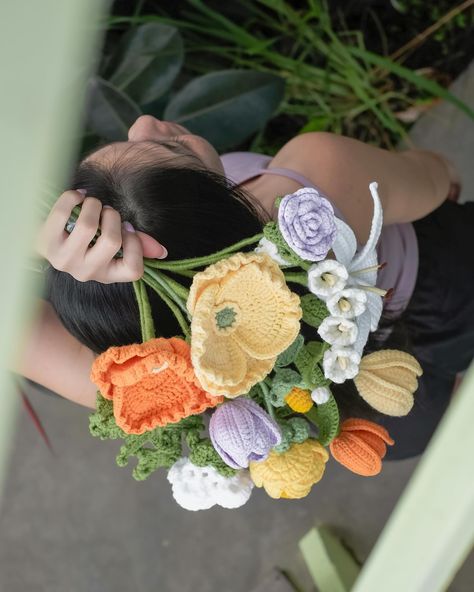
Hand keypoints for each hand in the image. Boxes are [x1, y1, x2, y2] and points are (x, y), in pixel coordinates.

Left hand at [36, 190, 166, 282]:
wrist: (47, 240)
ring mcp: (64, 260)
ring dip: (94, 204)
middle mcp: (86, 273)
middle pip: (111, 241)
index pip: (134, 269)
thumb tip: (162, 252)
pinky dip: (73, 197)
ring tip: (91, 204)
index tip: (127, 229)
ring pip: (88, 225)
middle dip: (113, 216)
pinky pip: (64, 211)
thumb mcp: (112, 247)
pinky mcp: (46, 243)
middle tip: (106, 211)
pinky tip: (76, 197)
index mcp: (107, 276)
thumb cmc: (86, 242)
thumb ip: (139, 246)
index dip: (135, 244)